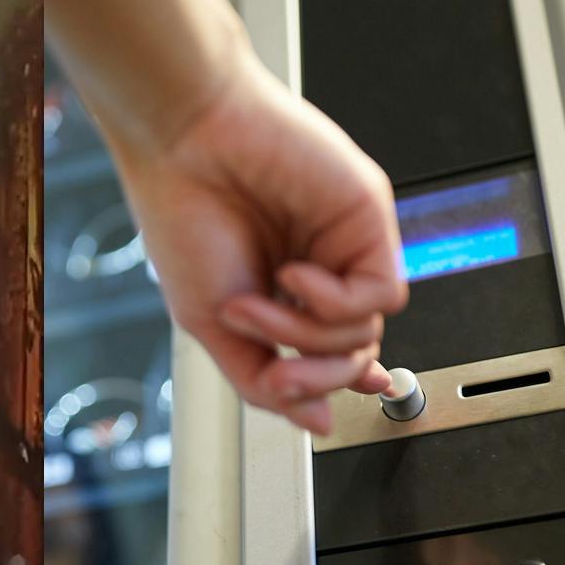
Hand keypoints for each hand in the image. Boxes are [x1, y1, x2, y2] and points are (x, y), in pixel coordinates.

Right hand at [105, 52, 403, 434]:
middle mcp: (323, 265)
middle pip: (353, 355)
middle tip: (275, 367)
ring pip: (367, 332)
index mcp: (286, 287)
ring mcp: (347, 243)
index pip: (332, 350)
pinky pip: (380, 293)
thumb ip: (264, 381)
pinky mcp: (368, 218)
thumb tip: (315, 423)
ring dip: (306, 335)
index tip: (325, 408)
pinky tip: (295, 275)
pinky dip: (334, 301)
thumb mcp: (213, 325)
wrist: (184, 141)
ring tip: (257, 303)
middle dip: (313, 376)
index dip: (334, 382)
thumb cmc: (185, 214)